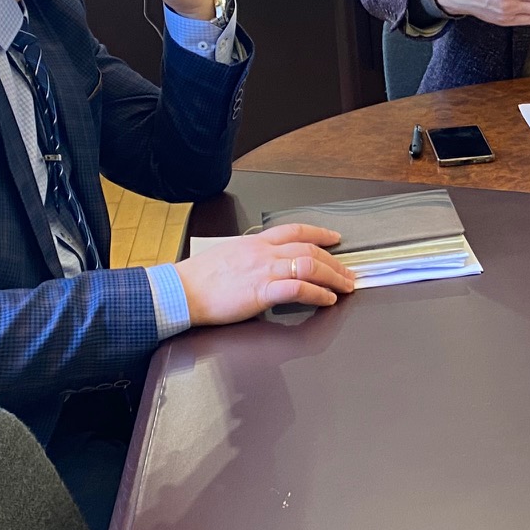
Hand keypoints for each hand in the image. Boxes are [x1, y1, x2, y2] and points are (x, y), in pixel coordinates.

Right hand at [175, 222, 354, 323]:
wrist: (181, 291)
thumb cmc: (199, 278)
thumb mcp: (229, 256)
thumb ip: (251, 257)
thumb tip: (264, 264)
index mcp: (255, 242)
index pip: (295, 230)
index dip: (319, 232)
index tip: (334, 238)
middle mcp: (263, 252)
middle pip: (309, 249)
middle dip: (334, 261)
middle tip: (349, 272)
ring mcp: (264, 270)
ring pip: (309, 265)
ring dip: (333, 276)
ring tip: (345, 286)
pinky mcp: (261, 291)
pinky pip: (298, 288)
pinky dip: (318, 293)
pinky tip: (327, 299)